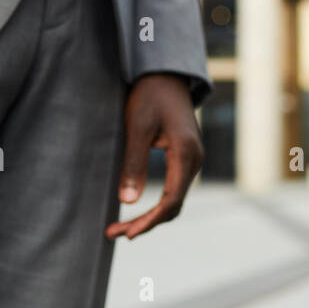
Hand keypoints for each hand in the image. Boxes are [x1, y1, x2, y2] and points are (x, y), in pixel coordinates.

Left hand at [105, 74, 202, 240]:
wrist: (166, 75)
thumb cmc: (150, 97)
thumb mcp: (138, 129)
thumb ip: (134, 164)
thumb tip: (127, 202)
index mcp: (186, 154)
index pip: (171, 200)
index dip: (149, 220)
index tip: (126, 233)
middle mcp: (195, 160)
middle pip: (174, 205)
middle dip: (146, 223)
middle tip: (113, 233)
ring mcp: (193, 159)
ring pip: (174, 199)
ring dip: (151, 215)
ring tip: (121, 227)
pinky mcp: (186, 157)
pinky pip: (174, 188)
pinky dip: (157, 203)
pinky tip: (138, 209)